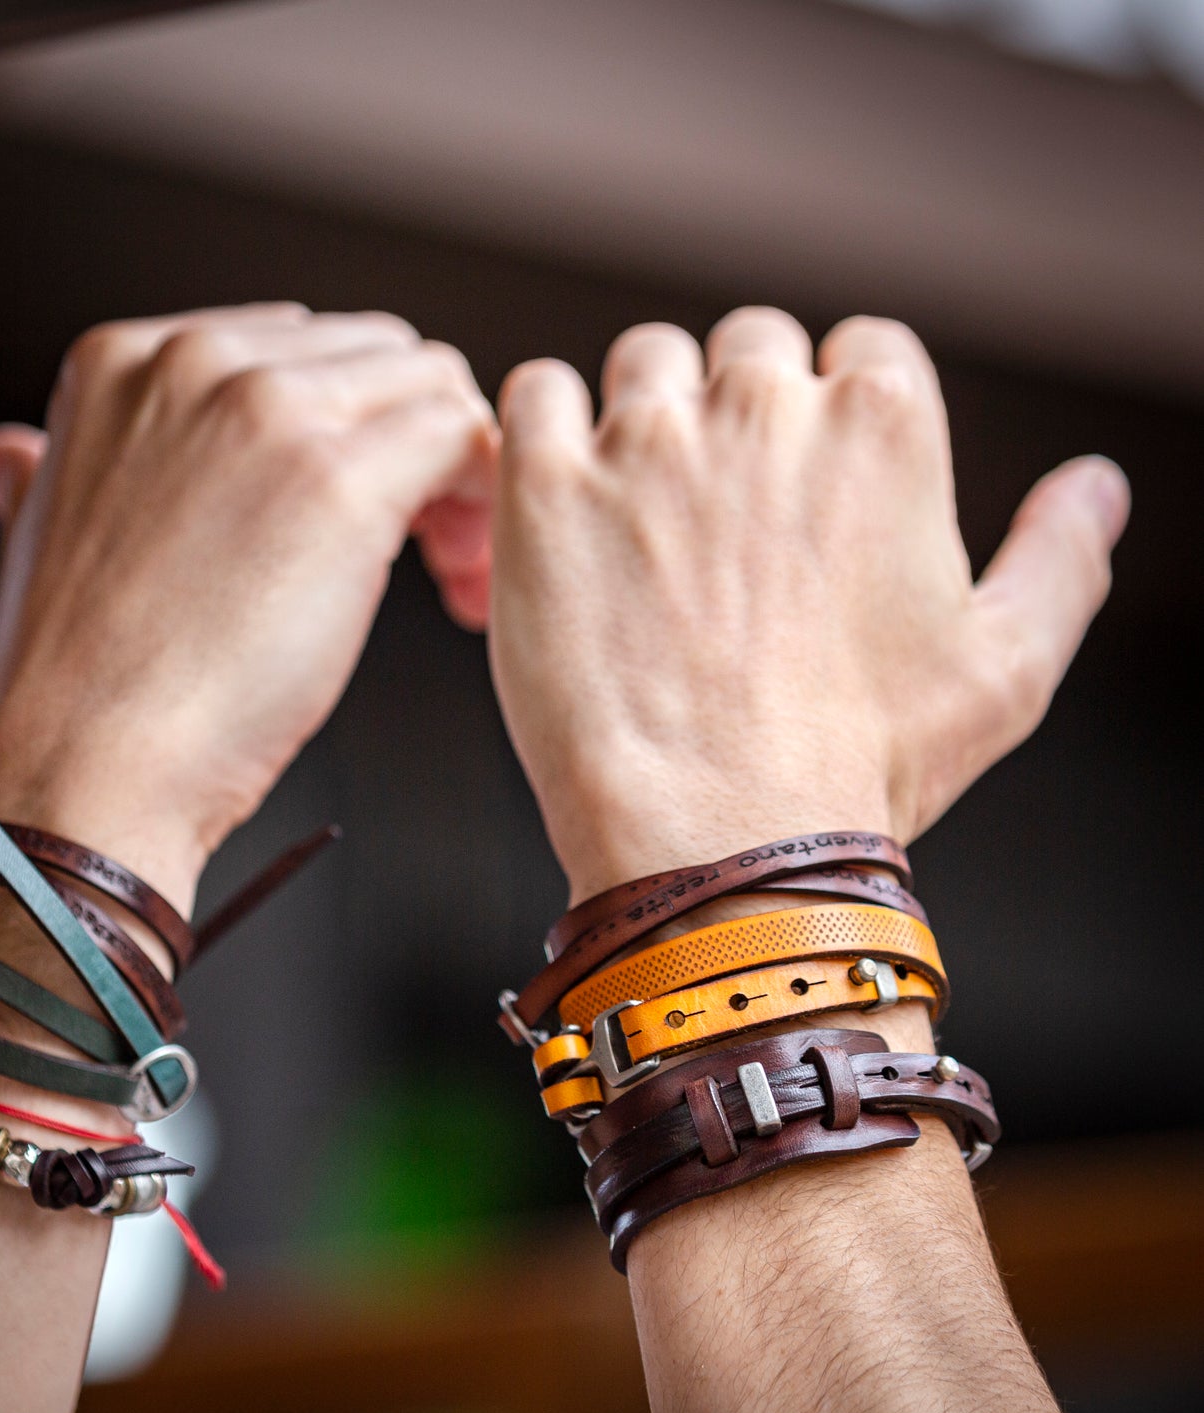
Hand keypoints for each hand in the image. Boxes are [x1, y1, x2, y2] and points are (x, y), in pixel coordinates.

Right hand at [0, 303, 496, 905]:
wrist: (88, 764)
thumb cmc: (81, 682)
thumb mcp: (40, 534)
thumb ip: (50, 469)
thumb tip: (15, 454)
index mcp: (127, 360)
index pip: (299, 346)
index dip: (350, 428)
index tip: (363, 505)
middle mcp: (198, 360)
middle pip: (377, 358)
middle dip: (411, 445)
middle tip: (422, 544)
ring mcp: (269, 410)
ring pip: (430, 388)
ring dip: (457, 473)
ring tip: (443, 569)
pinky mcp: (338, 478)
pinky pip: (464, 437)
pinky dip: (486, 500)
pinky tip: (461, 573)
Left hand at [489, 307, 1127, 901]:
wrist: (718, 841)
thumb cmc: (861, 768)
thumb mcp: (1006, 671)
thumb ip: (1058, 558)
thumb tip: (1099, 485)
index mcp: (882, 427)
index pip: (860, 349)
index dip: (832, 414)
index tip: (805, 487)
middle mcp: (764, 408)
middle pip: (746, 347)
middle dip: (739, 413)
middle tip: (719, 520)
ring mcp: (647, 442)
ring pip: (643, 364)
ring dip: (645, 421)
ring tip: (639, 525)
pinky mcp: (548, 486)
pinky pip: (537, 395)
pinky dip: (547, 429)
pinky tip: (564, 503)